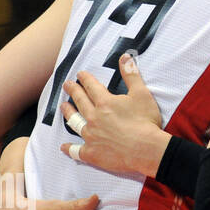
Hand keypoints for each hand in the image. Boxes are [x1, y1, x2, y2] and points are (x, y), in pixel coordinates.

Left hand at [59, 52, 167, 177]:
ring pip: (74, 122)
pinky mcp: (91, 152)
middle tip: (66, 85)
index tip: (80, 74)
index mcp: (105, 102)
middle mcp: (94, 117)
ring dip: (68, 113)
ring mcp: (90, 135)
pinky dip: (69, 148)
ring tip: (63, 107)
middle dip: (73, 91)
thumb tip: (125, 57)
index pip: (92, 87)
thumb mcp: (142, 94)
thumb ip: (131, 75)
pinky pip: (76, 150)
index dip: (85, 79)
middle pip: (80, 101)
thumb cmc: (145, 122)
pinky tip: (63, 146)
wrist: (145, 149)